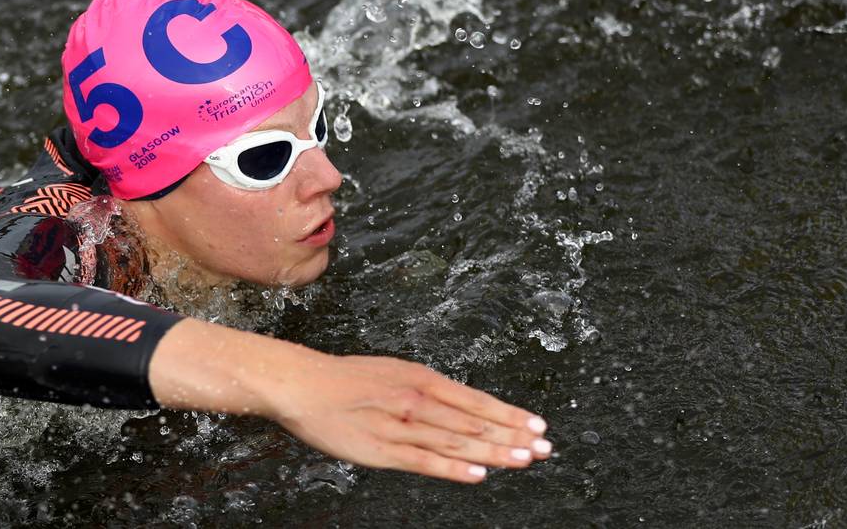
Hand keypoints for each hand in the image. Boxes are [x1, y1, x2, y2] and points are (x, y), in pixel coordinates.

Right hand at [149, 319, 550, 481]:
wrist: (301, 384)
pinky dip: (453, 467)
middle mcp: (416, 400)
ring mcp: (401, 425)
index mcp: (420, 378)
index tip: (537, 426)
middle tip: (545, 448)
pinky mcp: (382, 449)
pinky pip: (423, 461)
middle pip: (473, 421)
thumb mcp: (391, 373)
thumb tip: (458, 406)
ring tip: (525, 460)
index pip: (474, 399)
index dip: (507, 414)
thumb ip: (424, 392)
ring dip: (493, 451)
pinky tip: (478, 473)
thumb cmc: (344, 380)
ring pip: (456, 440)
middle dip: (512, 435)